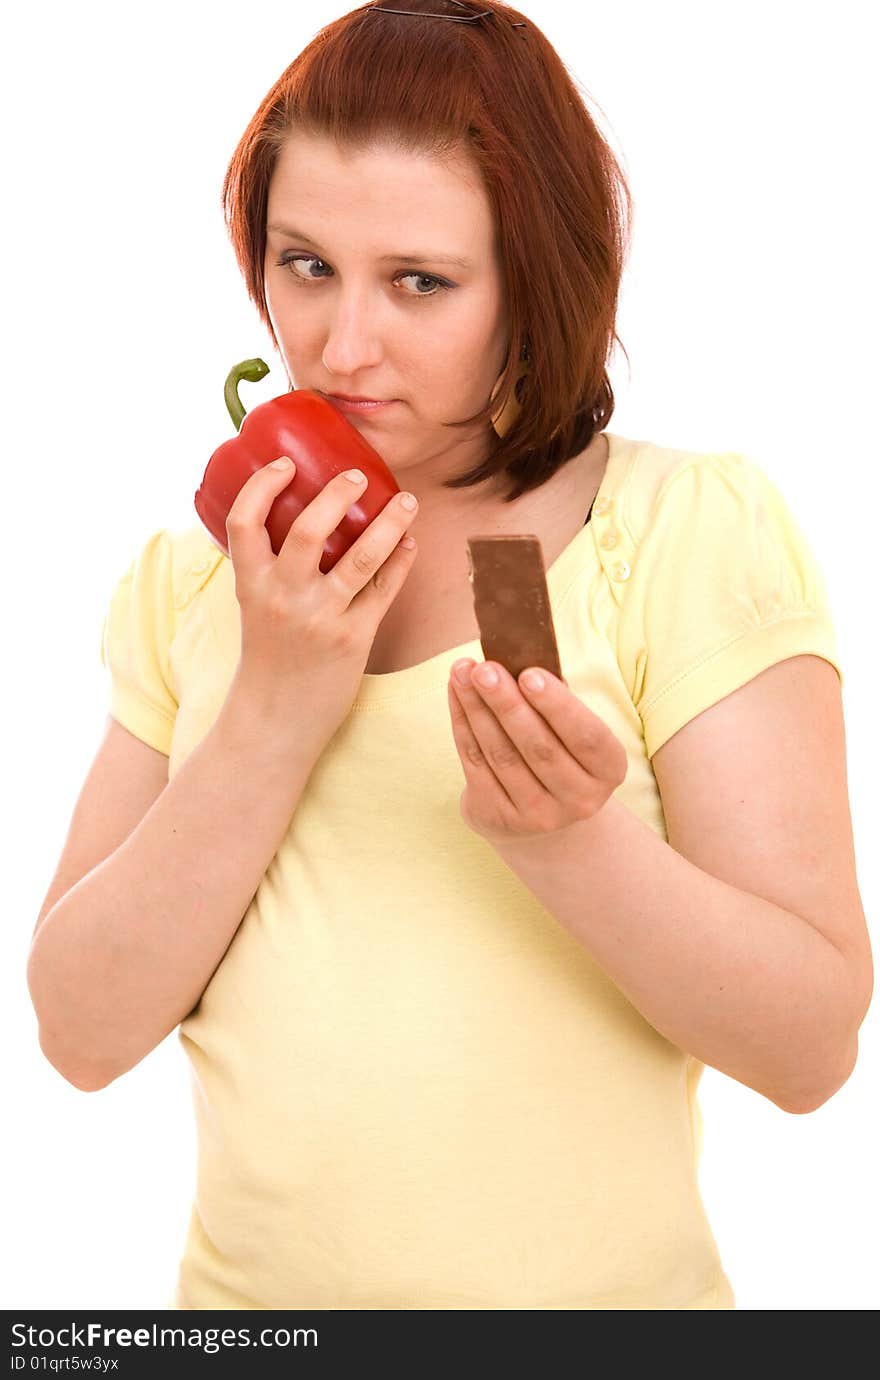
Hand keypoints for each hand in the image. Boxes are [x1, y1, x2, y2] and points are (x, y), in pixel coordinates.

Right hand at [225, 458, 418, 751]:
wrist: (275, 721)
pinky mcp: (353, 639)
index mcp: (250, 584)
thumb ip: (269, 567)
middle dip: (337, 494)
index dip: (263, 485)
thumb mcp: (253, 606)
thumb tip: (296, 518)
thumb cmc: (268, 658)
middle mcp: (283, 597)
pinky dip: (401, 562)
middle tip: (359, 476)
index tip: (286, 464)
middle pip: (309, 529)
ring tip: (407, 501)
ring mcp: (320, 618)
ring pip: (361, 557)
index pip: (244, 521)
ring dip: (389, 523)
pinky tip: (409, 544)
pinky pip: (384, 591)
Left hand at [447, 659, 627, 847]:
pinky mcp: (499, 818)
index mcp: (608, 770)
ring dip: (477, 709)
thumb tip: (519, 658)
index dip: (558, 706)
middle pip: (539, 747)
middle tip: (484, 669)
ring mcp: (538, 816)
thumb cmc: (558, 749)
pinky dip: (463, 724)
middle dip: (507, 703)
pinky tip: (457, 693)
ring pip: (502, 755)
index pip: (587, 737)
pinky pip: (476, 765)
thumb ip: (554, 698)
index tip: (529, 674)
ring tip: (463, 672)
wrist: (540, 813)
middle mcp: (580, 800)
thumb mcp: (570, 728)